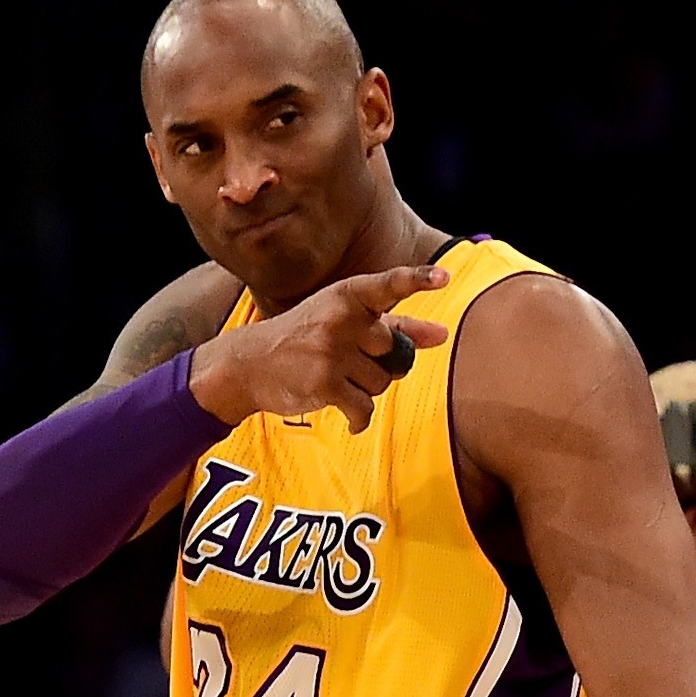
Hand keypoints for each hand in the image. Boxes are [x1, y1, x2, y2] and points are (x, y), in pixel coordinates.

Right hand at [189, 264, 451, 431]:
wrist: (250, 363)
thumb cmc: (309, 338)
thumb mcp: (348, 322)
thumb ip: (398, 326)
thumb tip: (443, 335)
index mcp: (348, 296)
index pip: (388, 285)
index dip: (418, 279)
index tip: (445, 278)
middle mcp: (340, 318)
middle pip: (396, 351)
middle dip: (382, 364)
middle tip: (349, 360)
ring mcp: (331, 350)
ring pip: (382, 383)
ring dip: (366, 390)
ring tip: (335, 378)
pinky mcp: (324, 383)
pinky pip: (365, 409)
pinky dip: (359, 418)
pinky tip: (346, 415)